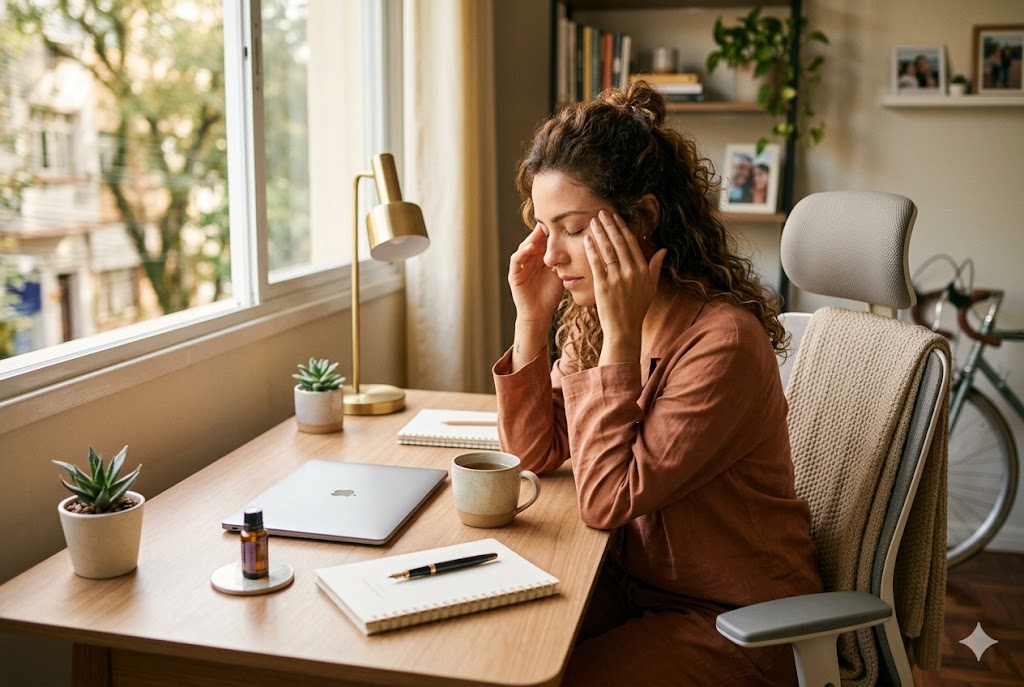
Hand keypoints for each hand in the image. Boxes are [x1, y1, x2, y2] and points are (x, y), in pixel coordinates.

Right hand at [508, 224, 563, 323]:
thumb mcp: (561, 273)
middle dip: (542, 230)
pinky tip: (531, 247)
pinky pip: (516, 259)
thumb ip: (565, 260)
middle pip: (535, 239)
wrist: (539, 314)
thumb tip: (582, 248)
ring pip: (525, 246)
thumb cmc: (551, 295)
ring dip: (532, 238)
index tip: (563, 221)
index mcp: (540, 258)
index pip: (544, 240)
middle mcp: (529, 259)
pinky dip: (523, 252)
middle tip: (551, 219)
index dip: (552, 231)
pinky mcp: (514, 274)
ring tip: (541, 230)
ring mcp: (520, 265)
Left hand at [584, 210, 666, 363]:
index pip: (631, 243)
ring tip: (593, 221)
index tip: (615, 217)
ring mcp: (617, 279)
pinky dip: (592, 249)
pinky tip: (586, 239)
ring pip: (608, 250)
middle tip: (601, 212)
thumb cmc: (637, 308)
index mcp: (643, 270)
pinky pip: (597, 263)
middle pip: (619, 243)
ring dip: (600, 233)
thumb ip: (655, 267)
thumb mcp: (651, 287)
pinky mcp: (603, 286)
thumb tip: (663, 250)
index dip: (622, 228)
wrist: (624, 328)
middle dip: (609, 225)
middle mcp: (631, 272)